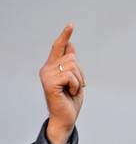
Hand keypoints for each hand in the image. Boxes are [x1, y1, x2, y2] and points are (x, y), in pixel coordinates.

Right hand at [39, 23, 85, 143]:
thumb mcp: (75, 80)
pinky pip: (70, 76)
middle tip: (77, 86)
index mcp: (53, 67)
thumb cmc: (70, 101)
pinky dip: (76, 85)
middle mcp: (47, 68)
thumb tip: (71, 46)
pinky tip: (71, 92)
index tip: (71, 25)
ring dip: (79, 79)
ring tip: (73, 90)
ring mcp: (47, 75)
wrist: (66, 118)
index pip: (58, 47)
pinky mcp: (49, 83)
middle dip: (80, 72)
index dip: (65, 36)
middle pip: (72, 57)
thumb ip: (71, 64)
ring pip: (72, 65)